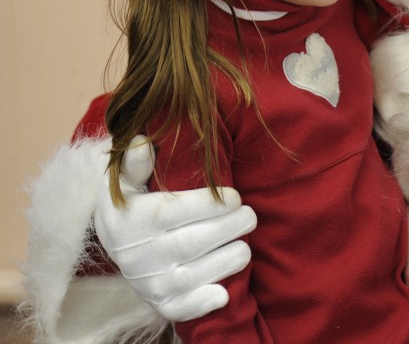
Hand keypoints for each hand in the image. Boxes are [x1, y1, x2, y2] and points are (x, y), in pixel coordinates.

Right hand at [94, 135, 257, 320]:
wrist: (115, 241)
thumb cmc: (132, 202)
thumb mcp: (126, 179)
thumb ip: (136, 163)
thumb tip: (141, 142)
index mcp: (134, 220)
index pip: (174, 213)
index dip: (210, 205)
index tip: (235, 197)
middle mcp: (139, 254)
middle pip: (191, 244)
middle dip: (228, 229)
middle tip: (251, 216)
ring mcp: (150, 281)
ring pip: (193, 276)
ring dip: (225, 262)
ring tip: (245, 247)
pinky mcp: (161, 302)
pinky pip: (181, 309)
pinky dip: (202, 304)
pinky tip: (224, 294)